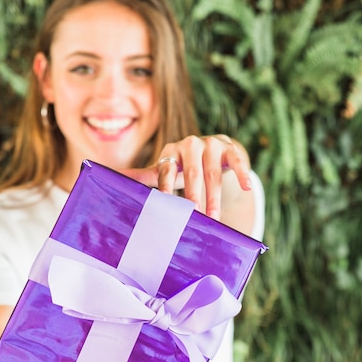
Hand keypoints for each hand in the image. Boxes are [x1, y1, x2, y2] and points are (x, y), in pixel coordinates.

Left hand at [124, 135, 251, 218]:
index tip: (164, 201)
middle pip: (192, 173)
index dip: (165, 186)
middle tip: (195, 214)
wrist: (214, 150)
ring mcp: (211, 144)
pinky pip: (236, 161)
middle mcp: (189, 144)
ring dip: (215, 197)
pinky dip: (241, 174)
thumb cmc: (184, 166)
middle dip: (194, 195)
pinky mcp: (229, 147)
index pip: (166, 170)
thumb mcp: (165, 170)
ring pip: (213, 173)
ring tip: (214, 217)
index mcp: (170, 152)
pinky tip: (247, 187)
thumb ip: (144, 176)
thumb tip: (114, 176)